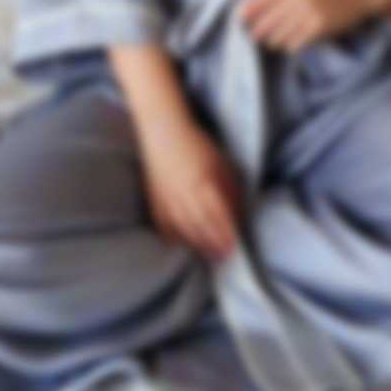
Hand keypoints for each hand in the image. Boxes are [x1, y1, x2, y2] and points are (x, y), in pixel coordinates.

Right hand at [135, 115, 243, 262]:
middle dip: (213, 245)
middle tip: (224, 257)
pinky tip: (184, 246)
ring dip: (196, 246)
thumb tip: (237, 212)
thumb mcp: (220, 162)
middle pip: (199, 227)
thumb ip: (229, 188)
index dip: (225, 233)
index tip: (235, 246)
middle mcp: (184, 194)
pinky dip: (175, 240)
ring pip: (182, 231)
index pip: (216, 215)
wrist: (163, 132)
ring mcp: (166, 200)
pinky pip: (164, 228)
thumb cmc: (197, 145)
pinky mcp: (154, 202)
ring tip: (208, 255)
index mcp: (202, 182)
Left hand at [235, 0, 372, 54]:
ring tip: (277, 40)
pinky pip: (294, 44)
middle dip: (258, 32)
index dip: (246, 11)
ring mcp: (306, 13)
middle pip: (265, 22)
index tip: (239, 20)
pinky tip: (294, 42)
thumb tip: (250, 10)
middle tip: (256, 37)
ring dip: (275, 41)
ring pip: (277, 36)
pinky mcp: (317, 28)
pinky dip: (291, 46)